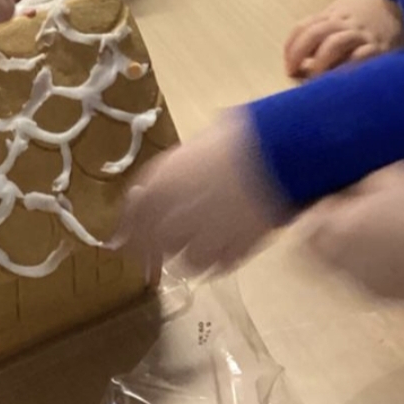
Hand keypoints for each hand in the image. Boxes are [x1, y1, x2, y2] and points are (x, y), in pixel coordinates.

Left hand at [116, 110, 288, 276]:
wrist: (280, 152)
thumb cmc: (239, 136)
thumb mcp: (196, 146)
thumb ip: (174, 171)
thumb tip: (164, 182)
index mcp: (162, 185)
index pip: (133, 217)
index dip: (126, 230)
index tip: (122, 239)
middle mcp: (177, 215)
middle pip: (154, 245)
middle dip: (152, 250)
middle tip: (153, 255)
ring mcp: (207, 237)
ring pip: (184, 262)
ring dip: (183, 258)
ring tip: (189, 251)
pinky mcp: (236, 251)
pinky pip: (217, 267)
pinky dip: (214, 264)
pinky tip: (217, 254)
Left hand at [284, 0, 403, 78]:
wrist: (403, 4)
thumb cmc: (367, 14)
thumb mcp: (342, 13)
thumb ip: (323, 30)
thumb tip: (302, 58)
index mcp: (333, 15)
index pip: (304, 27)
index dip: (291, 46)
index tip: (288, 65)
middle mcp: (344, 23)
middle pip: (315, 34)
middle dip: (299, 53)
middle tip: (293, 72)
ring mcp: (362, 35)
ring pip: (334, 44)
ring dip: (320, 62)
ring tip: (316, 79)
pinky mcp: (381, 48)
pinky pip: (361, 57)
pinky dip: (347, 69)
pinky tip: (340, 82)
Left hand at [302, 162, 403, 312]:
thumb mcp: (392, 176)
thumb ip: (357, 187)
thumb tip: (345, 198)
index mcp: (339, 231)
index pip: (304, 224)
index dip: (317, 209)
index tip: (334, 197)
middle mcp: (344, 265)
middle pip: (313, 252)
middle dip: (323, 233)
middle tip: (348, 214)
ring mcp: (366, 287)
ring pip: (338, 270)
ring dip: (345, 252)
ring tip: (375, 233)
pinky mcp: (390, 301)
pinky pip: (365, 281)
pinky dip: (369, 267)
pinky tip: (396, 252)